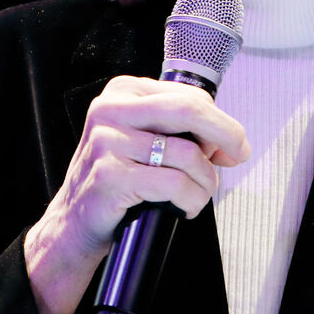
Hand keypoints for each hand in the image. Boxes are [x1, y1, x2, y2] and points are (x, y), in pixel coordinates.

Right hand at [24, 75, 248, 313]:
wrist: (74, 221)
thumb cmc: (117, 180)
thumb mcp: (144, 141)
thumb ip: (181, 131)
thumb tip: (231, 142)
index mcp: (122, 92)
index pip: (187, 95)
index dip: (219, 121)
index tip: (230, 145)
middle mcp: (111, 109)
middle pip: (189, 110)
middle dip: (226, 133)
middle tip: (239, 154)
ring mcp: (107, 141)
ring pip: (186, 153)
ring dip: (205, 181)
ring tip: (198, 195)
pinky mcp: (110, 175)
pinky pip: (173, 184)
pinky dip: (191, 200)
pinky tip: (184, 207)